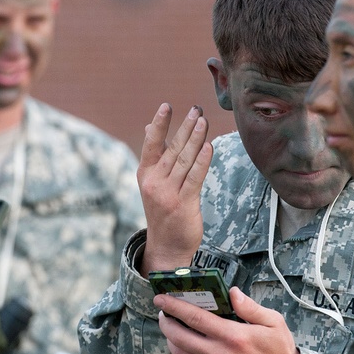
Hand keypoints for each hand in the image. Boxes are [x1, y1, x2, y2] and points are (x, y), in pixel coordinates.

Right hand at [138, 103, 212, 272]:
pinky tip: (208, 146)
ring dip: (195, 139)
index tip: (166, 106)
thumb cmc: (163, 210)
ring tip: (204, 121)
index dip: (159, 125)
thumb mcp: (152, 182)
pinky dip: (202, 161)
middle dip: (186, 128)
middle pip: (172, 149)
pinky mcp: (183, 203)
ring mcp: (168, 193)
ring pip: (184, 160)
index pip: (151, 144)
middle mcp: (154, 182)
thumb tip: (149, 126)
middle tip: (196, 110)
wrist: (166, 246)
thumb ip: (154, 155)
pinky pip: (194, 178)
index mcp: (145, 174)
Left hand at [153, 288, 299, 353]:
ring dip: (171, 338)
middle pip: (180, 337)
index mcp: (234, 336)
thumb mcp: (273, 322)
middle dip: (166, 322)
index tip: (161, 298)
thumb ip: (250, 306)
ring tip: (171, 326)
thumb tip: (231, 292)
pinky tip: (183, 345)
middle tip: (162, 311)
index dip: (174, 307)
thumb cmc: (279, 351)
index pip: (195, 318)